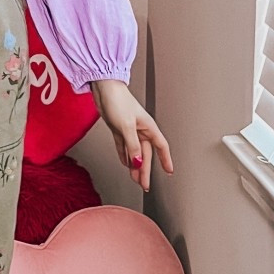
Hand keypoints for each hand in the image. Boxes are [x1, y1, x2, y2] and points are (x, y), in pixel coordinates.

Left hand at [90, 78, 173, 193]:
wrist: (103, 88)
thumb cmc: (118, 101)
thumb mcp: (126, 126)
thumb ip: (132, 145)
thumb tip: (137, 162)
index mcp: (147, 127)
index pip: (161, 147)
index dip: (165, 159)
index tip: (169, 171)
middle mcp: (140, 130)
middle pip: (145, 154)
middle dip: (145, 170)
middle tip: (144, 184)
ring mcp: (129, 130)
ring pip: (134, 152)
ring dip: (134, 166)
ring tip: (135, 179)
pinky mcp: (118, 129)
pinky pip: (123, 147)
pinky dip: (124, 156)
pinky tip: (125, 163)